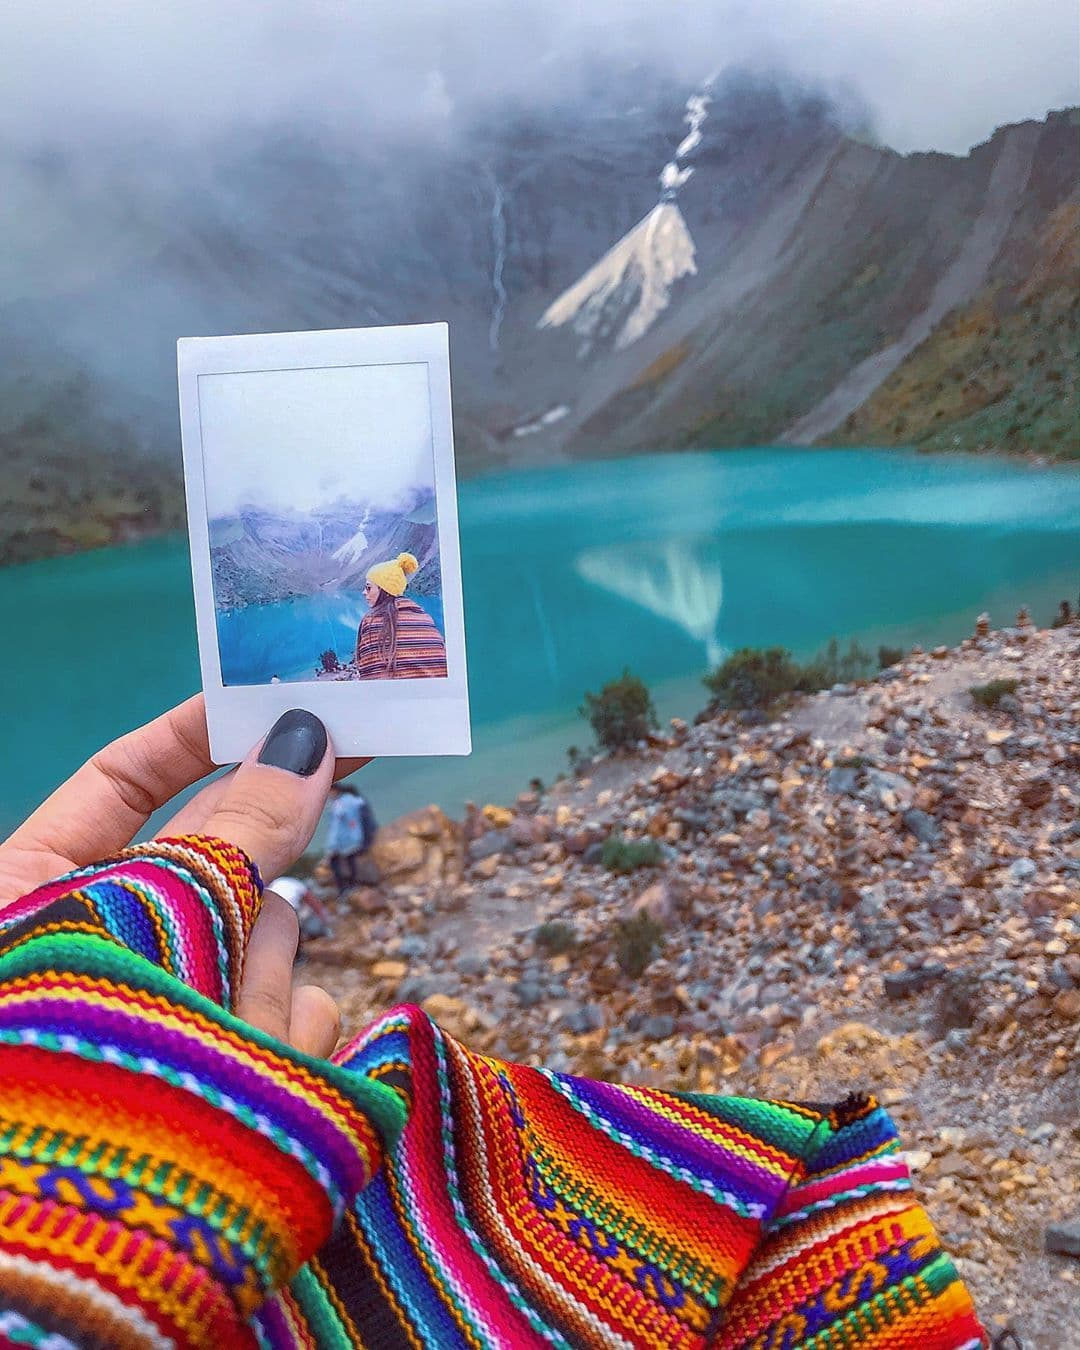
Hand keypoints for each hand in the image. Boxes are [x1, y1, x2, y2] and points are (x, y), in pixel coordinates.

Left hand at [0, 695, 368, 1057]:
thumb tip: (303, 742)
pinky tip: (246, 1076)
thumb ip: (228, 837)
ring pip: (263, 942)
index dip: (194, 734)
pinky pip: (295, 1023)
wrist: (53, 1253)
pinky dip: (282, 1043)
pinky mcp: (240, 1073)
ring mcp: (181, 1013)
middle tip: (358, 744)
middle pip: (211, 860)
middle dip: (265, 839)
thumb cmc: (58, 1039)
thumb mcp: (135, 919)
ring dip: (257, 974)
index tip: (270, 696)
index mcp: (31, 889)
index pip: (119, 783)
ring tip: (215, 1027)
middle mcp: (112, 945)